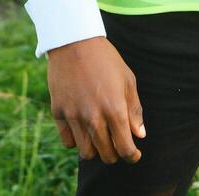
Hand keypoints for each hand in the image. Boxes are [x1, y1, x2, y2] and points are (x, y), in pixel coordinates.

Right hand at [47, 36, 145, 163]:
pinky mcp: (59, 112)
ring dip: (95, 150)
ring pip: (86, 152)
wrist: (74, 42)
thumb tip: (139, 135)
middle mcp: (94, 117)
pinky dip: (76, 141)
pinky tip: (82, 130)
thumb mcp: (128, 80)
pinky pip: (68, 141)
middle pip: (106, 155)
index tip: (134, 154)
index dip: (132, 156)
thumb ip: (134, 110)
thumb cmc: (106, 59)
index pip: (125, 148)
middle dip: (115, 154)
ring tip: (99, 138)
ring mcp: (74, 116)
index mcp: (115, 110)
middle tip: (117, 145)